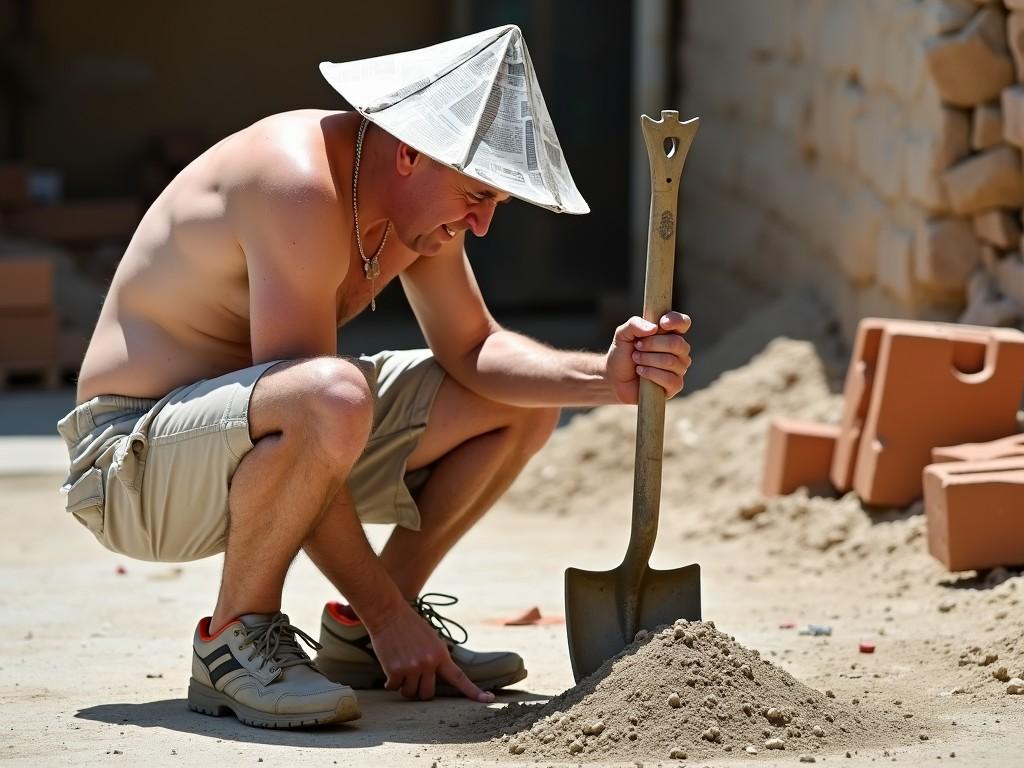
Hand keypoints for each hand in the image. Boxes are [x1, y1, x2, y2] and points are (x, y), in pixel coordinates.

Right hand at [364, 602, 494, 702]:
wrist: (388, 613)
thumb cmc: (409, 625)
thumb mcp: (431, 638)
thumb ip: (437, 656)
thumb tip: (438, 672)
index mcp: (440, 654)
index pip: (460, 678)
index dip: (474, 692)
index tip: (490, 700)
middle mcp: (428, 663)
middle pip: (428, 694)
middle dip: (420, 690)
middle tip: (413, 678)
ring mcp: (412, 667)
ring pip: (410, 693)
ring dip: (405, 687)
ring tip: (401, 670)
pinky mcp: (395, 670)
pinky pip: (393, 687)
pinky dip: (390, 682)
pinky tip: (390, 668)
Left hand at [606, 311, 691, 403]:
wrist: (614, 379)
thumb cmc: (623, 354)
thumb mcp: (622, 334)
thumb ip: (635, 325)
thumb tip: (653, 328)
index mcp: (670, 334)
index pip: (683, 323)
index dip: (675, 321)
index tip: (661, 324)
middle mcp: (679, 350)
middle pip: (676, 343)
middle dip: (652, 344)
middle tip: (637, 346)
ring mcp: (679, 368)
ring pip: (670, 361)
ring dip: (648, 359)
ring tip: (635, 359)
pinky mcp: (675, 386)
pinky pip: (670, 379)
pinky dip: (651, 374)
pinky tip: (640, 372)